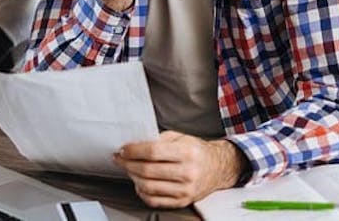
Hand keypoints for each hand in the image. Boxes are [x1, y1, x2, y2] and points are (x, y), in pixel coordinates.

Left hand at [113, 131, 246, 208]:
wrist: (218, 168)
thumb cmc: (197, 151)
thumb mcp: (180, 137)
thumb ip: (158, 139)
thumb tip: (134, 144)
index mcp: (187, 153)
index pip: (152, 152)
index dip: (133, 151)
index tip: (123, 150)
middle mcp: (188, 172)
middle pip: (147, 170)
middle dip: (128, 164)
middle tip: (120, 159)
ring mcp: (185, 190)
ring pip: (148, 187)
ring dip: (133, 177)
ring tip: (129, 169)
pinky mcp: (183, 201)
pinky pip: (154, 200)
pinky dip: (141, 192)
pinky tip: (139, 183)